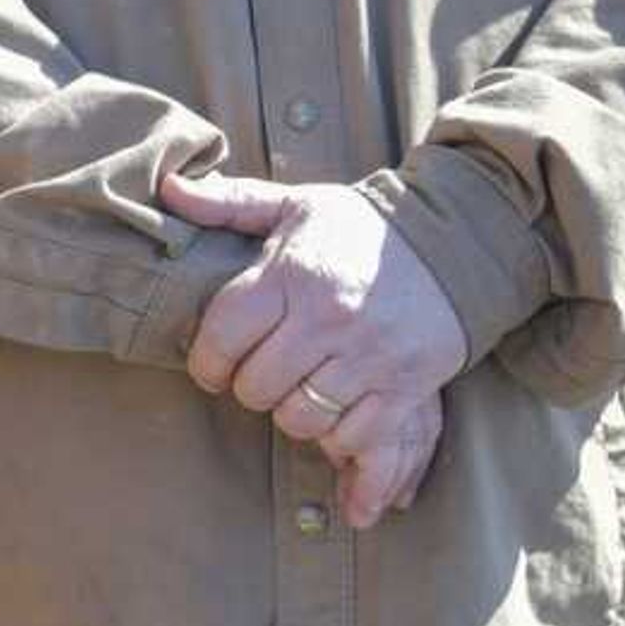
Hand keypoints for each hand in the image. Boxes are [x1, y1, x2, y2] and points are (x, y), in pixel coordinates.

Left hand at [164, 169, 466, 526]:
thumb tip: (169, 189)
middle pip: (257, 386)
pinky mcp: (407, 386)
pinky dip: (338, 435)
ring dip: (291, 412)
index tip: (211, 366)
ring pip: (300, 418)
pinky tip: (334, 409)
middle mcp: (328, 317)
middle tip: (258, 376)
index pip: (223, 335)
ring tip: (296, 390)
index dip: (206, 361)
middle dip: (248, 388)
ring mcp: (370, 356)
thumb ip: (230, 203)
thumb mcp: (295, 206)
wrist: (455, 242)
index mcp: (293, 275)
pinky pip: (354, 436)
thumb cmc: (361, 229)